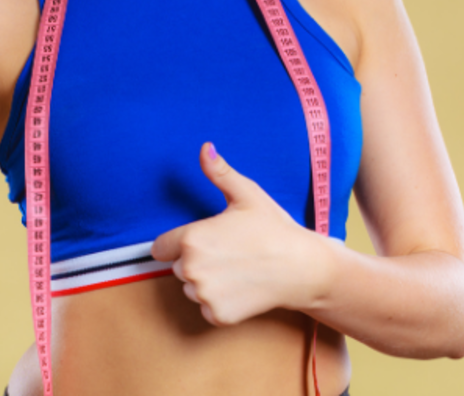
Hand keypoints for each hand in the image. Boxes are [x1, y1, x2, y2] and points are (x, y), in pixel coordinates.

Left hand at [151, 143, 329, 325]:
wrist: (304, 268)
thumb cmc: (273, 228)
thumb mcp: (246, 194)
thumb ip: (219, 172)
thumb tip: (205, 147)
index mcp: (192, 239)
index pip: (160, 247)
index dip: (177, 243)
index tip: (201, 241)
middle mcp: (191, 269)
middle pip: (177, 267)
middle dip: (195, 260)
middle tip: (227, 252)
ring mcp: (204, 294)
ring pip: (191, 287)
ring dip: (206, 282)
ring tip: (236, 269)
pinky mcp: (218, 315)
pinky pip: (206, 308)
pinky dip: (219, 302)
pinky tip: (241, 287)